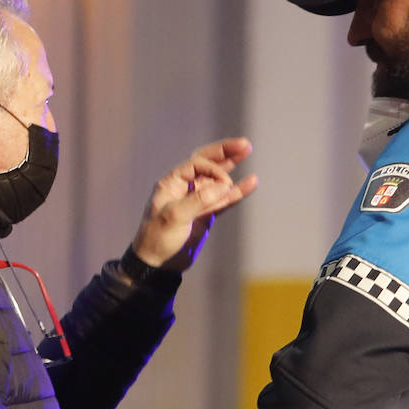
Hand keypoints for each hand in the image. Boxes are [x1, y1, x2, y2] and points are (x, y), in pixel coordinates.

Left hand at [131, 137, 257, 272]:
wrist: (157, 264)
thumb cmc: (157, 238)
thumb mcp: (174, 217)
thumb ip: (199, 200)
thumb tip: (224, 185)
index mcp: (172, 183)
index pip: (196, 164)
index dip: (213, 169)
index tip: (224, 183)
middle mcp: (185, 187)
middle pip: (207, 163)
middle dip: (225, 153)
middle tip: (244, 144)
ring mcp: (197, 200)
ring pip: (218, 179)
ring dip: (232, 166)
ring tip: (247, 150)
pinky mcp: (206, 214)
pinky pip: (224, 199)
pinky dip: (237, 191)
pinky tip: (251, 182)